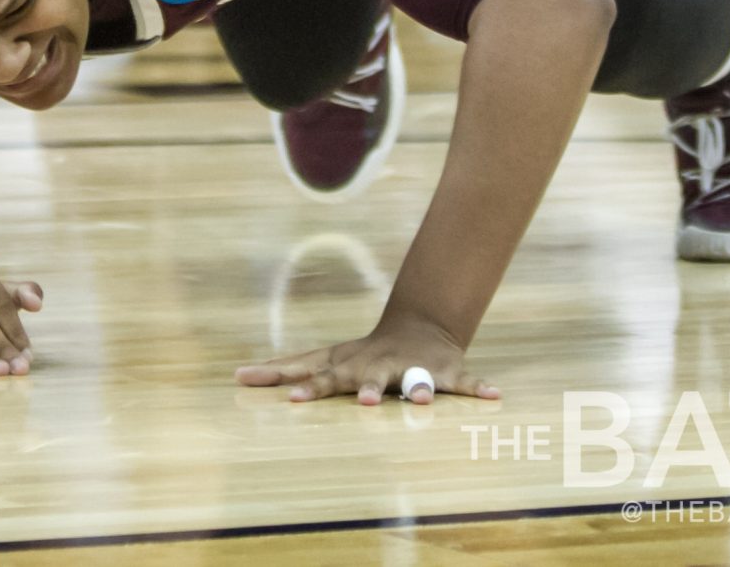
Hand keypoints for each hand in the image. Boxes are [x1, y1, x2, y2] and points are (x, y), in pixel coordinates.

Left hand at [236, 311, 499, 405]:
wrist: (420, 326)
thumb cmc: (364, 355)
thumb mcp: (329, 358)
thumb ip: (289, 369)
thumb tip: (236, 374)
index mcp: (350, 364)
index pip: (320, 371)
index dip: (305, 384)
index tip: (290, 399)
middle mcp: (380, 364)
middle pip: (369, 378)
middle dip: (366, 389)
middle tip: (364, 402)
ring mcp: (414, 368)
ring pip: (418, 380)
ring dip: (420, 390)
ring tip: (420, 403)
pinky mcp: (445, 372)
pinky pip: (465, 383)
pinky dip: (478, 389)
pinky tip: (494, 397)